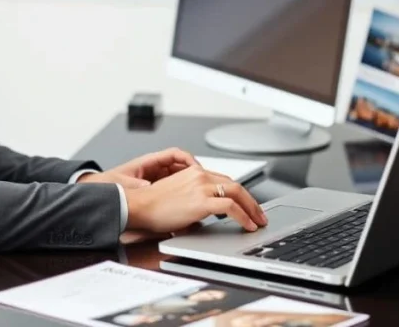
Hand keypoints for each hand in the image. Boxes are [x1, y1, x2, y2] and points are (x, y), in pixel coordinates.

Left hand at [77, 147, 200, 187]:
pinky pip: (174, 187)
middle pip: (182, 166)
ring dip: (191, 184)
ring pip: (181, 177)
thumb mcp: (126, 184)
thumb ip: (139, 186)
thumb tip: (151, 188)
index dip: (189, 160)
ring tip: (200, 193)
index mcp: (149, 161)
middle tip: (206, 183)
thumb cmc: (108, 183)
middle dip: (195, 173)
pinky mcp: (156, 188)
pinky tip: (186, 202)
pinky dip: (183, 192)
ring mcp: (157, 177)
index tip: (197, 169)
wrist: (98, 191)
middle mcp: (155, 167)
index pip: (176, 154)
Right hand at [124, 166, 267, 233]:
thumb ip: (195, 202)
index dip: (240, 194)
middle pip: (235, 185)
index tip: (247, 204)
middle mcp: (200, 175)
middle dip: (252, 201)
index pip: (224, 180)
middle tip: (260, 214)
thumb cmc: (152, 206)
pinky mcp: (202, 201)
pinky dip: (244, 216)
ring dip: (252, 209)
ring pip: (238, 193)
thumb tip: (208, 218)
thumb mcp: (178, 198)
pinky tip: (247, 225)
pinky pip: (231, 208)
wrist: (138, 206)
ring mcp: (202, 186)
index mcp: (194, 172)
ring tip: (258, 221)